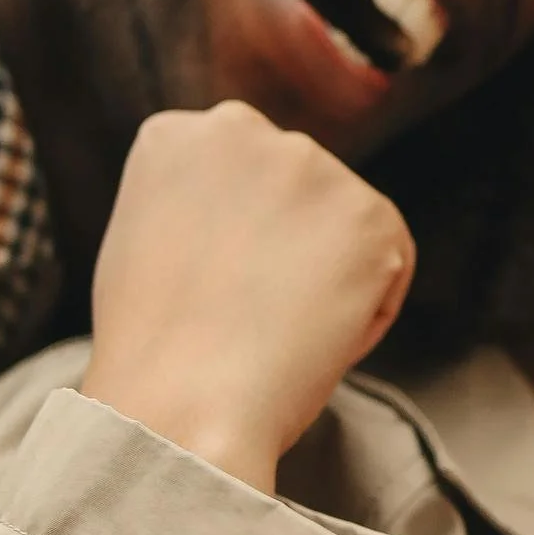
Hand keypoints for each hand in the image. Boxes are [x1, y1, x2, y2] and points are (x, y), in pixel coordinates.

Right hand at [82, 101, 413, 490]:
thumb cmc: (153, 355)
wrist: (182, 406)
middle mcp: (242, 128)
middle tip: (251, 316)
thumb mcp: (144, 245)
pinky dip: (367, 313)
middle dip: (287, 248)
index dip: (234, 244)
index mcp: (175, 136)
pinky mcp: (370, 212)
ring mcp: (311, 166)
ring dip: (327, 277)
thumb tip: (249, 216)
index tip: (216, 290)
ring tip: (275, 331)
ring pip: (342, 226)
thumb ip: (196, 207)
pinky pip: (389, 265)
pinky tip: (315, 339)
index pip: (237, 175)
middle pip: (294, 192)